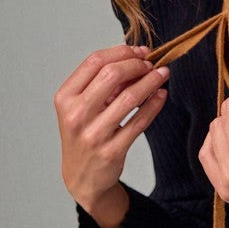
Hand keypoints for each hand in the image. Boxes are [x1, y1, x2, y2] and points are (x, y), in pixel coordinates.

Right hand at [53, 43, 169, 211]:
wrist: (81, 176)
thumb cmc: (84, 133)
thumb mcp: (82, 107)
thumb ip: (102, 83)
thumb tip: (136, 58)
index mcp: (65, 97)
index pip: (94, 61)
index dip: (121, 51)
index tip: (139, 51)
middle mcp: (76, 115)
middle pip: (112, 74)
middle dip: (137, 64)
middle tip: (151, 64)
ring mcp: (93, 134)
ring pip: (129, 97)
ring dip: (151, 81)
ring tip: (163, 74)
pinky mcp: (112, 151)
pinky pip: (139, 121)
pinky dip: (154, 105)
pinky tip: (161, 95)